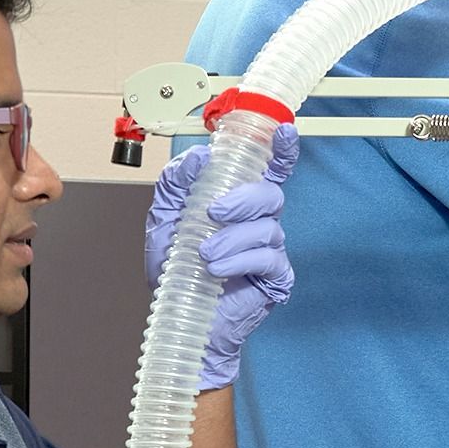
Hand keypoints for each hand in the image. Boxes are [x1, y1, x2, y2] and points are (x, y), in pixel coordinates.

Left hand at [144, 124, 297, 389]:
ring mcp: (269, 250)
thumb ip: (177, 184)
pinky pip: (268, 259)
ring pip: (268, 229)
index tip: (284, 132)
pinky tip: (217, 270)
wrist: (180, 315)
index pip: (267, 170)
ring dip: (231, 239)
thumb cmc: (178, 271)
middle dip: (244, 199)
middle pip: (271, 194)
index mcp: (238, 202)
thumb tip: (197, 158)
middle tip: (214, 213)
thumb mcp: (164, 220)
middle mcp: (258, 222)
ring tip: (204, 254)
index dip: (281, 150)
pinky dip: (240, 261)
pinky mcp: (275, 278)